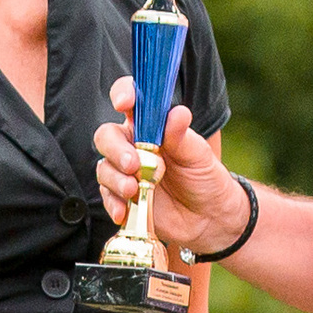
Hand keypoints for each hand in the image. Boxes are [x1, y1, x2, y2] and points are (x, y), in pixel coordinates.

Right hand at [94, 82, 242, 259]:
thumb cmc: (204, 178)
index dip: (123, 94)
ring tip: (133, 190)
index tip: (123, 102)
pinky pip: (107, 197)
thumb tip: (177, 113)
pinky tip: (125, 211)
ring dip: (115, 179)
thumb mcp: (198, 156)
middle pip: (106, 136)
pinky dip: (113, 204)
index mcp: (151, 127)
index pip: (131, 102)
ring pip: (104, 168)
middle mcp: (134, 146)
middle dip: (115, 149)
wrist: (209, 217)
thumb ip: (182, 136)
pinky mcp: (123, 198)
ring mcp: (126, 172)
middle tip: (133, 164)